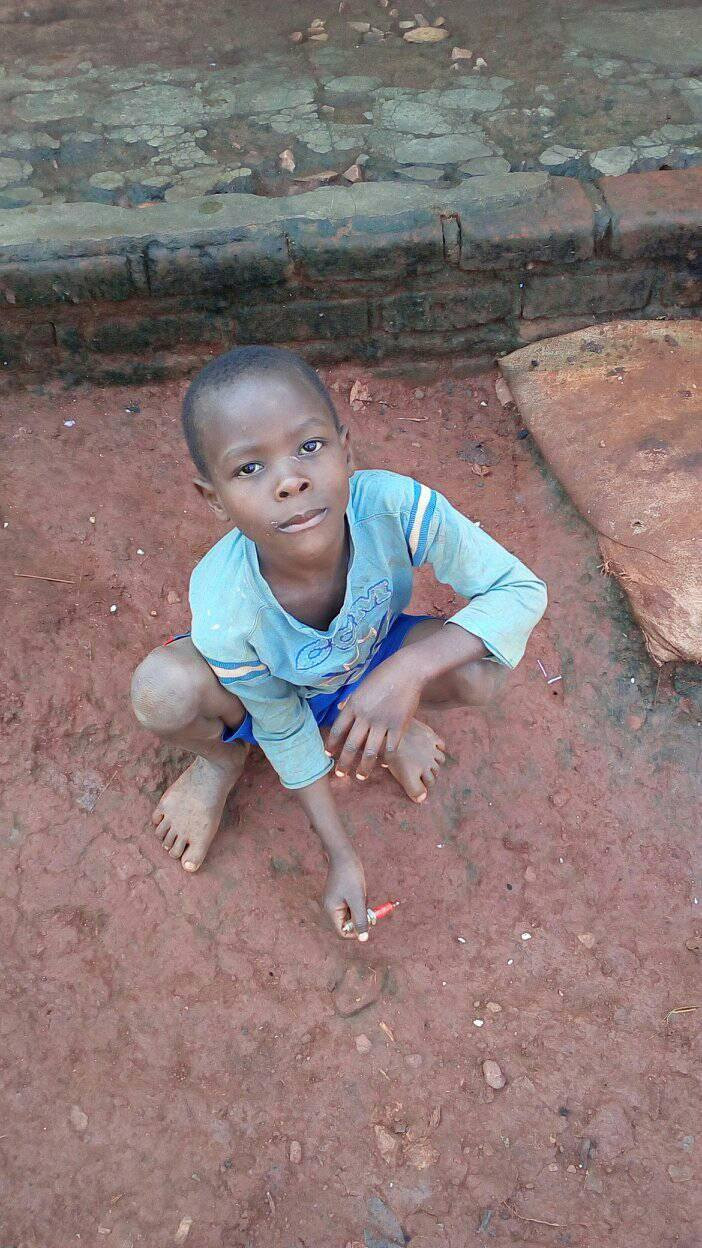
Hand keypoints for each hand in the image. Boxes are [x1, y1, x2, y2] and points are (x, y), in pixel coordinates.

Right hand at [324, 851, 368, 939]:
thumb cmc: (350, 875)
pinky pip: (350, 905)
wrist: (344, 854)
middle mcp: (330, 908)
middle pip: (346, 924)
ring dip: (359, 909)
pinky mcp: (339, 895)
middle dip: (359, 918)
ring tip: (362, 895)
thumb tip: (363, 939)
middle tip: (368, 908)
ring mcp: (334, 901)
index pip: (342, 932)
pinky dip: (358, 902)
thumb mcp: (358, 899)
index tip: (367, 922)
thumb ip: (360, 919)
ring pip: (350, 914)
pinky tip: (360, 890)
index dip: (356, 932)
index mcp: (331, 910)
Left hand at [326, 657, 421, 780]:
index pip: (337, 729)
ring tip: (360, 777)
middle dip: (344, 763)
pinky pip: (391, 748)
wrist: (407, 671)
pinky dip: (387, 759)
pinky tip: (384, 765)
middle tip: (340, 775)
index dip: (331, 744)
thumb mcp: (361, 686)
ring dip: (364, 767)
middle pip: (352, 745)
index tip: (328, 754)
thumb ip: (351, 700)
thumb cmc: (383, 675)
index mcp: (353, 705)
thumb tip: (340, 708)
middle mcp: (365, 716)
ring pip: (370, 751)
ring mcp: (382, 723)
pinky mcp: (399, 726)